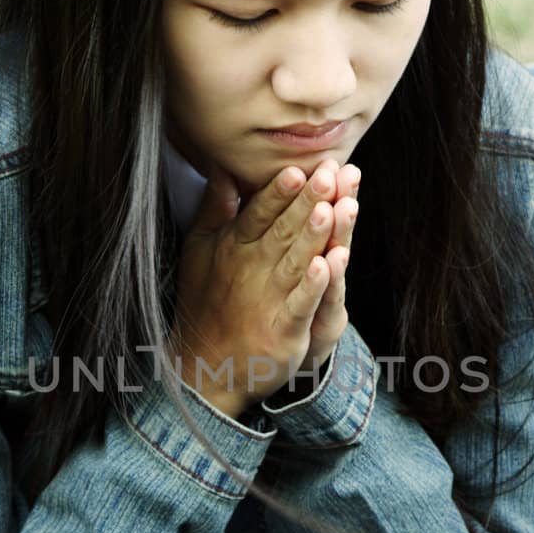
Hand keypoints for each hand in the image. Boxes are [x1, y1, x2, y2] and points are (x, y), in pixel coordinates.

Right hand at [168, 157, 355, 415]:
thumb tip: (222, 167)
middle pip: (284, 230)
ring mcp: (269, 300)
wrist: (206, 365)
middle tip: (328, 173)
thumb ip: (214, 208)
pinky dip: (314, 286)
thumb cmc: (205, 301)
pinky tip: (327, 265)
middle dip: (307, 202)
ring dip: (315, 235)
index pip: (259, 213)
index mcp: (234, 246)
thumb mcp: (199, 249)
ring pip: (296, 261)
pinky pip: (301, 304)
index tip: (297, 168)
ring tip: (334, 207)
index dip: (278, 191)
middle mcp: (252, 269)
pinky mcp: (284, 330)